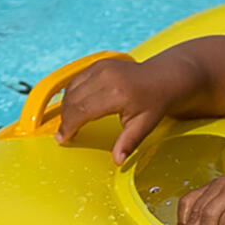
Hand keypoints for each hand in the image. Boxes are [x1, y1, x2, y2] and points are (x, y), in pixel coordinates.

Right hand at [49, 57, 175, 164]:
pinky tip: (74, 106)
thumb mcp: (144, 125)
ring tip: (68, 122)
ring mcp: (101, 67)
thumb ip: (128, 143)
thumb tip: (118, 161)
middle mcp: (106, 77)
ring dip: (66, 106)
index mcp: (117, 93)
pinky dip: (71, 94)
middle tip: (64, 133)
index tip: (62, 138)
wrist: (163, 77)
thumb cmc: (154, 102)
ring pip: (71, 88)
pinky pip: (77, 79)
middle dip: (65, 118)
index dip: (69, 126)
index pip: (82, 111)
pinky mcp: (99, 64)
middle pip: (73, 99)